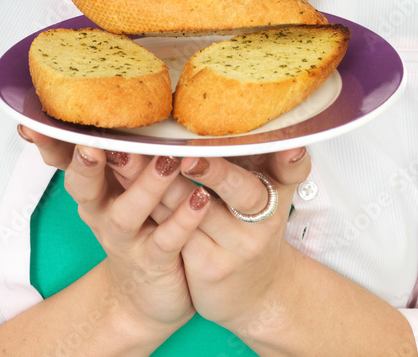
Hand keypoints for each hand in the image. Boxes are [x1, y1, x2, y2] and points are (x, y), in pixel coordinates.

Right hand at [18, 128, 211, 330]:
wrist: (144, 297)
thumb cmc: (136, 226)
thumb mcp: (117, 188)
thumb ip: (115, 150)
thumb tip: (107, 96)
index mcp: (91, 188)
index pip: (63, 159)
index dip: (48, 142)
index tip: (33, 122)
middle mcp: (100, 212)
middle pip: (84, 186)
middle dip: (86, 164)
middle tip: (91, 145)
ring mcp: (125, 239)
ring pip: (128, 212)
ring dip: (147, 184)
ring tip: (168, 160)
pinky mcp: (153, 261)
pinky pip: (167, 239)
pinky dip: (184, 219)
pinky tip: (201, 199)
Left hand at [106, 147, 311, 335]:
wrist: (258, 293)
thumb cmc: (256, 226)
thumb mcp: (273, 192)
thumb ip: (272, 158)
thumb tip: (271, 124)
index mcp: (279, 191)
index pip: (290, 170)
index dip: (288, 158)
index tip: (276, 144)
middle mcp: (264, 222)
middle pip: (241, 190)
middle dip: (213, 170)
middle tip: (183, 152)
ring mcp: (236, 248)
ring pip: (195, 207)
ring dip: (162, 179)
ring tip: (130, 154)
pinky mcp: (208, 268)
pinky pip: (175, 231)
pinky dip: (151, 204)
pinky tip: (127, 184)